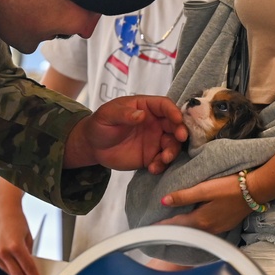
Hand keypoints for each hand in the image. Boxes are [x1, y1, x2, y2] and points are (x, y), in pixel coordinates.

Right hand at [0, 181, 42, 274]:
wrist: (1, 208)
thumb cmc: (16, 219)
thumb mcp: (28, 236)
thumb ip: (29, 252)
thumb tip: (30, 267)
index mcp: (15, 245)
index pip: (28, 268)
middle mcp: (3, 250)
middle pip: (18, 274)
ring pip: (9, 271)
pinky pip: (2, 266)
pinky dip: (9, 269)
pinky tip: (16, 273)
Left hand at [64, 95, 186, 172]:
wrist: (93, 146)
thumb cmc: (100, 124)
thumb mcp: (107, 115)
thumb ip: (123, 114)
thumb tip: (141, 114)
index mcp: (145, 107)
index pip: (164, 105)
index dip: (173, 111)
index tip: (178, 119)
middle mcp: (154, 122)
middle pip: (174, 125)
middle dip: (180, 131)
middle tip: (181, 139)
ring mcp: (154, 140)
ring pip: (172, 144)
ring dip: (172, 151)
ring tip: (163, 159)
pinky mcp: (151, 156)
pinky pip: (162, 160)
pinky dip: (161, 165)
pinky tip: (152, 168)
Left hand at [159, 174, 249, 234]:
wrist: (256, 190)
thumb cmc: (229, 187)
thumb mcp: (204, 189)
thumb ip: (184, 196)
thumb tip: (162, 201)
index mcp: (200, 220)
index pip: (176, 225)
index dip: (162, 225)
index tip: (150, 227)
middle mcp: (208, 229)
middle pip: (185, 230)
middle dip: (171, 229)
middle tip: (158, 226)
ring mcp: (218, 229)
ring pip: (195, 231)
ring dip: (183, 228)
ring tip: (171, 224)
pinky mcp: (224, 225)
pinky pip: (204, 230)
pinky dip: (194, 227)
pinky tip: (192, 222)